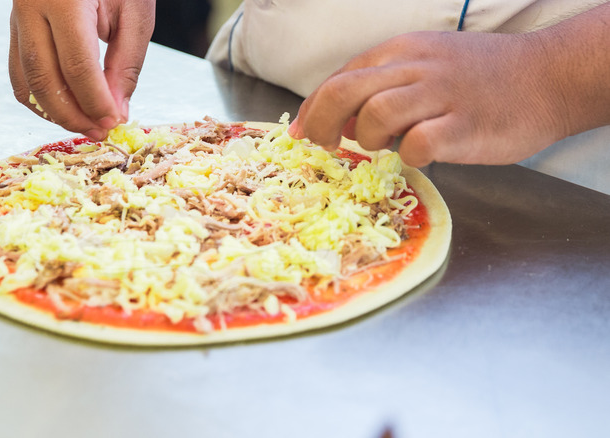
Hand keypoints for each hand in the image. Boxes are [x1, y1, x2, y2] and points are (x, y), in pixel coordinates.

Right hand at [9, 0, 155, 139]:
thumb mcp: (134, 12)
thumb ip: (126, 63)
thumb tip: (116, 111)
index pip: (77, 65)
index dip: (95, 101)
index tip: (114, 122)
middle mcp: (31, 7)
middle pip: (44, 79)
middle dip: (73, 114)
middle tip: (100, 132)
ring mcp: (16, 17)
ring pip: (24, 81)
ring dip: (55, 112)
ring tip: (86, 125)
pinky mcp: (14, 26)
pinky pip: (19, 72)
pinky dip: (40, 98)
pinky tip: (67, 108)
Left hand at [288, 30, 574, 166]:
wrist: (547, 77)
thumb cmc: (480, 78)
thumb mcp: (425, 66)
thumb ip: (380, 86)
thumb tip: (334, 120)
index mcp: (400, 52)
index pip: (339, 78)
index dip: (312, 108)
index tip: (302, 133)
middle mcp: (415, 68)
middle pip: (344, 92)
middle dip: (319, 123)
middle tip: (323, 146)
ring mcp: (440, 95)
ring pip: (374, 115)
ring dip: (368, 138)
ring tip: (386, 143)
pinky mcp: (464, 126)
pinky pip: (417, 144)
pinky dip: (409, 155)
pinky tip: (421, 153)